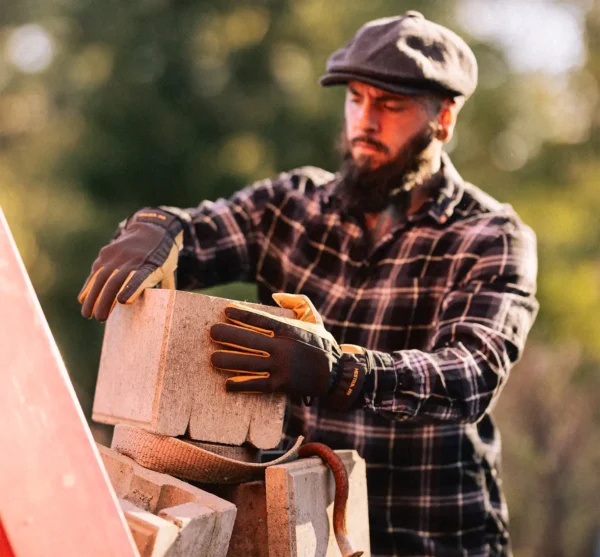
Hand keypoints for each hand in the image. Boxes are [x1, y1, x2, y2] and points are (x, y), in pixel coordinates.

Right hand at [78, 208, 183, 321]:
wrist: (153, 229)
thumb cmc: (163, 258)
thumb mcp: (168, 271)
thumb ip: (163, 289)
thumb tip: (164, 312)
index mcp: (151, 265)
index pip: (140, 277)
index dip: (131, 288)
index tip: (123, 302)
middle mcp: (132, 258)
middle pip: (116, 280)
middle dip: (105, 300)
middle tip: (100, 318)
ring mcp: (117, 254)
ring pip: (101, 276)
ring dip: (92, 297)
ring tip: (87, 314)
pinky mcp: (106, 253)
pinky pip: (96, 271)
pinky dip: (89, 286)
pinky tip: (83, 299)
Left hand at [210, 293, 369, 410]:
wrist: (336, 373)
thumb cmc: (322, 344)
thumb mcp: (314, 318)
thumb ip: (297, 302)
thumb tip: (275, 297)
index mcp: (289, 330)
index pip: (261, 320)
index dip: (242, 314)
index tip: (226, 311)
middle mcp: (283, 347)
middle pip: (250, 340)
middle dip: (228, 335)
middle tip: (211, 332)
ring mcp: (281, 367)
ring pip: (249, 363)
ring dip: (229, 360)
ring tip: (213, 358)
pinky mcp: (281, 385)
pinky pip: (257, 385)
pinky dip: (241, 385)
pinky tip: (226, 384)